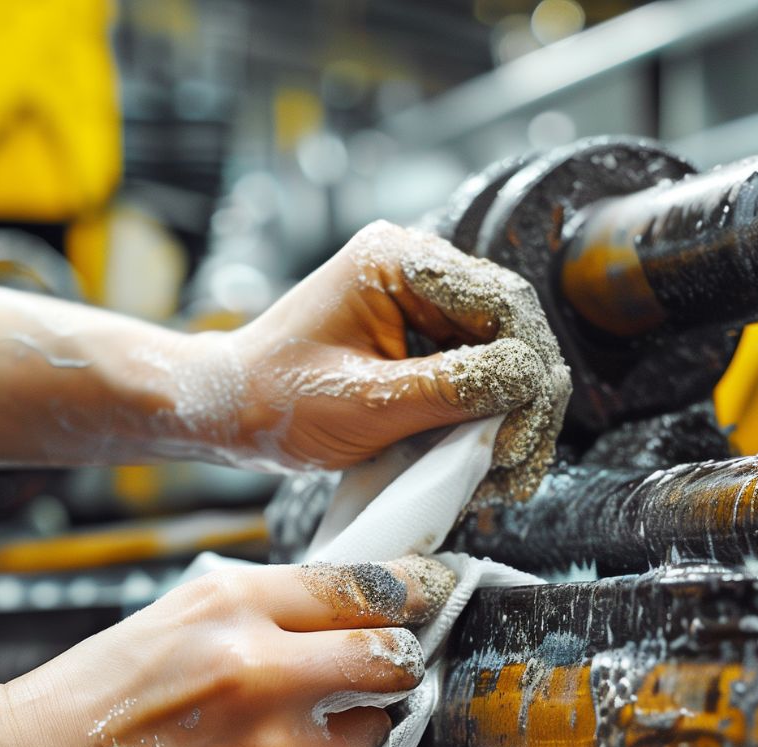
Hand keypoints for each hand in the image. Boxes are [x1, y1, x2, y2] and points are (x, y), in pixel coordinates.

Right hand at [0, 556, 455, 746]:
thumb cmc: (106, 686)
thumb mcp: (184, 609)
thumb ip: (268, 603)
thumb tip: (352, 603)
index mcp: (236, 603)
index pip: (365, 584)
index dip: (417, 585)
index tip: (438, 587)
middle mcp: (261, 668)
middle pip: (391, 655)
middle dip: (400, 657)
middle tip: (390, 659)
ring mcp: (269, 746)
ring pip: (369, 729)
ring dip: (352, 724)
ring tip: (294, 721)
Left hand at [189, 221, 570, 497]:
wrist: (229, 414)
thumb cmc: (274, 401)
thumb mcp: (365, 402)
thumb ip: (448, 388)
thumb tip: (528, 380)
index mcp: (399, 261)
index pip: (501, 302)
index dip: (526, 366)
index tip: (525, 426)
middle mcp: (417, 272)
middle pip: (511, 329)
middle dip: (525, 400)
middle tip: (519, 462)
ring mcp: (421, 307)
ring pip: (502, 357)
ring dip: (511, 417)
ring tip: (505, 473)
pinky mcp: (420, 343)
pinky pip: (475, 377)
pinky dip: (486, 422)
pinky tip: (485, 463)